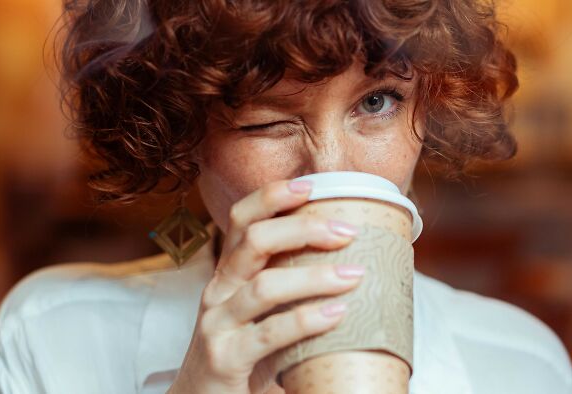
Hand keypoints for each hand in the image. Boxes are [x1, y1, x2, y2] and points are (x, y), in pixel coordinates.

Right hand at [167, 179, 364, 393]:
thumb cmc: (243, 355)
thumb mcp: (261, 313)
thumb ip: (290, 287)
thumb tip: (351, 262)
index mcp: (229, 274)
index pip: (241, 220)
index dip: (272, 197)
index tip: (311, 185)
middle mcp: (218, 290)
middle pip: (253, 241)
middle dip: (303, 229)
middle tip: (347, 231)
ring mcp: (217, 323)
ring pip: (264, 285)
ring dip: (314, 277)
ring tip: (354, 276)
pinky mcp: (224, 358)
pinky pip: (269, 332)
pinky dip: (306, 320)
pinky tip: (336, 314)